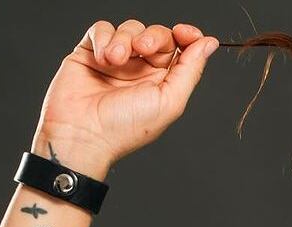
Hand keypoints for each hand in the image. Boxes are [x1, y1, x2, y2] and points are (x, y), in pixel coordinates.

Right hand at [30, 19, 218, 172]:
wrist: (81, 133)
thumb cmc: (125, 127)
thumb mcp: (169, 100)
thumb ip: (190, 70)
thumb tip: (210, 43)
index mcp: (164, 82)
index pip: (182, 48)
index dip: (187, 35)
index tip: (184, 33)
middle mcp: (142, 70)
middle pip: (157, 34)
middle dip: (153, 36)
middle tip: (142, 49)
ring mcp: (116, 61)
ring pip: (130, 28)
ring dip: (124, 40)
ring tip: (115, 61)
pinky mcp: (90, 53)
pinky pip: (101, 29)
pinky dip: (104, 38)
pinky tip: (102, 59)